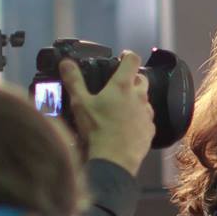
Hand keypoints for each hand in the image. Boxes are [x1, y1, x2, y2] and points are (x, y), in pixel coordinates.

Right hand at [63, 51, 153, 174]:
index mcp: (122, 86)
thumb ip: (73, 81)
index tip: (121, 58)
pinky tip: (128, 125)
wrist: (114, 159)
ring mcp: (147, 113)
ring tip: (121, 107)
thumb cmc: (97, 129)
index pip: (132, 59)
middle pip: (142, 78)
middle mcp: (139, 97)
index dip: (127, 55)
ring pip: (145, 99)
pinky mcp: (150, 130)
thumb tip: (66, 63)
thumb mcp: (80, 103)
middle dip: (132, 78)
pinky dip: (139, 118)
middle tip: (119, 84)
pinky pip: (147, 119)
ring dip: (136, 99)